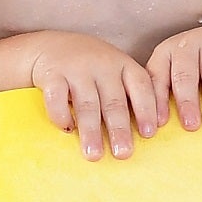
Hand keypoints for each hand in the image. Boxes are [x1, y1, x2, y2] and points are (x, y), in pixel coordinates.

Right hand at [29, 31, 161, 159]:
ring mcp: (77, 69)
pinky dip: (61, 114)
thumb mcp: (115, 73)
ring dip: (91, 130)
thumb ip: (129, 95)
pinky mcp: (52, 74)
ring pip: (86, 103)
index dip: (146, 109)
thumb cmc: (93, 68)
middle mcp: (103, 65)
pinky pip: (56, 97)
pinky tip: (67, 130)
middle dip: (119, 129)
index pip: (141, 86)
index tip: (149, 133)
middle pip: (113, 100)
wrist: (53, 47)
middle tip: (123, 153)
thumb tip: (145, 135)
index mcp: (124, 65)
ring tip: (94, 154)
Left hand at [144, 23, 201, 130]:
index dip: (158, 101)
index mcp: (164, 54)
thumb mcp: (173, 73)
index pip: (157, 78)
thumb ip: (165, 96)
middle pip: (185, 74)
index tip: (161, 124)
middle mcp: (186, 45)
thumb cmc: (193, 65)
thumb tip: (160, 127)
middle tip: (192, 124)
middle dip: (187, 101)